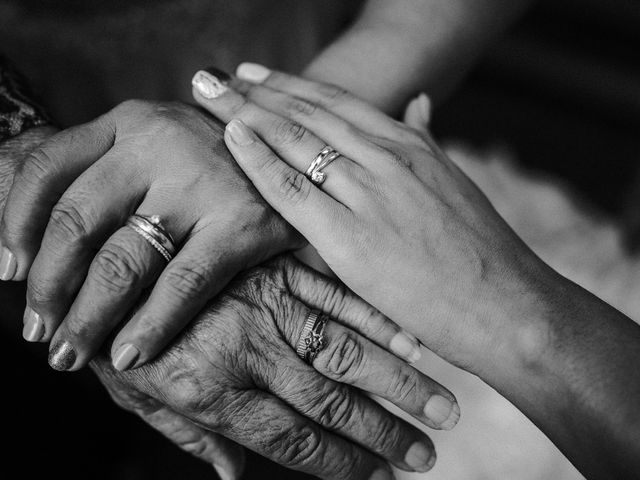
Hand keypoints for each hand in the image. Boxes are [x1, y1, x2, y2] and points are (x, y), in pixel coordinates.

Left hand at [0, 97, 300, 370]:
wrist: (302, 160)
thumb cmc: (218, 168)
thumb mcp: (160, 151)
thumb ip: (109, 177)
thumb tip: (33, 251)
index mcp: (131, 121)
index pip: (50, 168)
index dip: (17, 225)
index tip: (9, 272)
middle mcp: (161, 142)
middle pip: (78, 220)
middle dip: (48, 286)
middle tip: (38, 331)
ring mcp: (204, 181)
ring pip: (123, 260)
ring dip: (88, 317)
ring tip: (70, 353)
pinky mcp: (244, 221)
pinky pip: (181, 285)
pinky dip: (149, 326)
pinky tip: (130, 357)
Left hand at [92, 255, 459, 478]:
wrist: (96, 245)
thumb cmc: (114, 330)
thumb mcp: (133, 396)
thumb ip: (189, 435)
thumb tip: (233, 479)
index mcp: (211, 391)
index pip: (293, 440)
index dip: (342, 465)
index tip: (382, 477)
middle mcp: (249, 349)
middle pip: (330, 401)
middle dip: (384, 430)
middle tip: (429, 451)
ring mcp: (266, 301)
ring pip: (345, 348)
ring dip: (398, 381)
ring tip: (443, 405)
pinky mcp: (272, 263)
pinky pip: (332, 291)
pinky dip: (376, 316)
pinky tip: (413, 337)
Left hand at [191, 66, 544, 372]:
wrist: (510, 306)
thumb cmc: (482, 253)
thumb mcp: (454, 181)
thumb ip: (428, 140)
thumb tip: (419, 104)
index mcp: (410, 145)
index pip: (335, 102)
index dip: (289, 85)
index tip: (254, 75)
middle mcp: (387, 158)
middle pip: (307, 112)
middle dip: (255, 91)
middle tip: (214, 77)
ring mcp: (370, 193)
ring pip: (296, 139)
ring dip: (247, 114)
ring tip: (209, 96)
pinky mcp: (353, 237)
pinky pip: (293, 188)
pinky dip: (258, 159)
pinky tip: (231, 138)